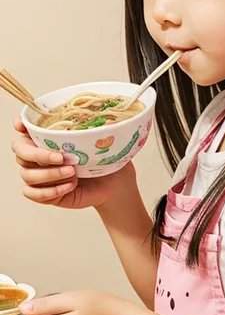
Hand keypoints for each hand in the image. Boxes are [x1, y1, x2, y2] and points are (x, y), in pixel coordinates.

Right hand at [12, 117, 136, 209]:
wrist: (114, 185)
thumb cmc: (105, 160)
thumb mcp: (105, 142)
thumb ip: (104, 130)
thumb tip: (110, 121)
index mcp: (49, 138)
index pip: (26, 129)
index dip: (21, 126)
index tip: (22, 125)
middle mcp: (40, 156)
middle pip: (21, 152)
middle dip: (38, 154)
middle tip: (61, 157)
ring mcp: (40, 175)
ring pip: (27, 175)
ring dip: (50, 174)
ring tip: (72, 173)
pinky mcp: (45, 194)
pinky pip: (34, 193)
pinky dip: (50, 191)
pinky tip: (69, 186)